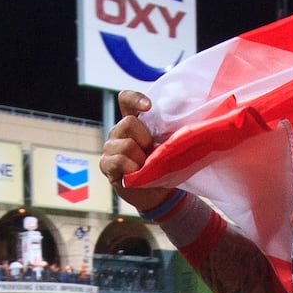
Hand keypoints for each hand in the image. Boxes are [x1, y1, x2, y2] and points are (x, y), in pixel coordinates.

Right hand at [100, 90, 172, 209]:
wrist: (157, 194)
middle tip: (153, 153)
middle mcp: (118, 131)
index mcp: (133, 121)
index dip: (135, 99)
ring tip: (145, 166)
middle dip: (146, 139)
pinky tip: (137, 173)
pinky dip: (132, 168)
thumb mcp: (168, 146)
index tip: (148, 106)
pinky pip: (118, 160)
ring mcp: (110, 147)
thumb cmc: (163, 166)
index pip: (126, 100)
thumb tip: (186, 125)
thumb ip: (168, 133)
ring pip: (126, 144)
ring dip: (141, 158)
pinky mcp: (106, 164)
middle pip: (129, 123)